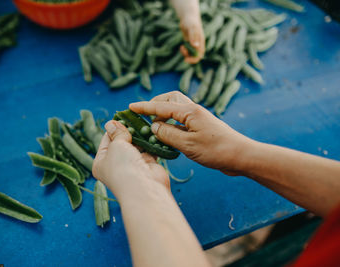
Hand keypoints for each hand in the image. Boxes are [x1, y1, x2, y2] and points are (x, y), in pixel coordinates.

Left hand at [92, 120, 168, 199]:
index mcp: (101, 162)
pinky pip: (149, 149)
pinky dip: (151, 142)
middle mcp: (116, 165)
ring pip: (136, 145)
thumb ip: (117, 132)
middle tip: (134, 118)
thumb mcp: (116, 145)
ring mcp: (132, 165)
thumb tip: (112, 122)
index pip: (106, 140)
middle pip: (121, 142)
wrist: (144, 188)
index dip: (113, 128)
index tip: (121, 117)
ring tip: (143, 123)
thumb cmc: (123, 167)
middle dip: (128, 131)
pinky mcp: (147, 165)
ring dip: (140, 136)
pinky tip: (152, 131)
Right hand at [129, 91, 251, 175]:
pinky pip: (182, 120)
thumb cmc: (216, 150)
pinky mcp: (202, 128)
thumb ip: (167, 135)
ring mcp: (199, 119)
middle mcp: (194, 111)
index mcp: (189, 112)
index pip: (161, 107)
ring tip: (154, 127)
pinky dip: (172, 124)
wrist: (241, 156)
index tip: (130, 107)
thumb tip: (153, 127)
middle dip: (156, 104)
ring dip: (164, 114)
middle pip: (170, 99)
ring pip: (177, 109)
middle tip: (144, 114)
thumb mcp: (187, 144)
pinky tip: (168, 135)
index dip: (144, 107)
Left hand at [179, 15, 204, 63]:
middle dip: (189, 57)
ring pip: (190, 54)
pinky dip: (184, 51)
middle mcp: (198, 44)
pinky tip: (182, 46)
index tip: (186, 60)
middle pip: (195, 56)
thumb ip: (193, 36)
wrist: (187, 17)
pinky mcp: (189, 43)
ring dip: (185, 54)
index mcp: (201, 42)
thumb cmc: (190, 21)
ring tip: (182, 47)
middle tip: (183, 51)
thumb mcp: (191, 28)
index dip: (194, 59)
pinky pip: (187, 51)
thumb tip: (195, 46)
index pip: (200, 55)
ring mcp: (193, 44)